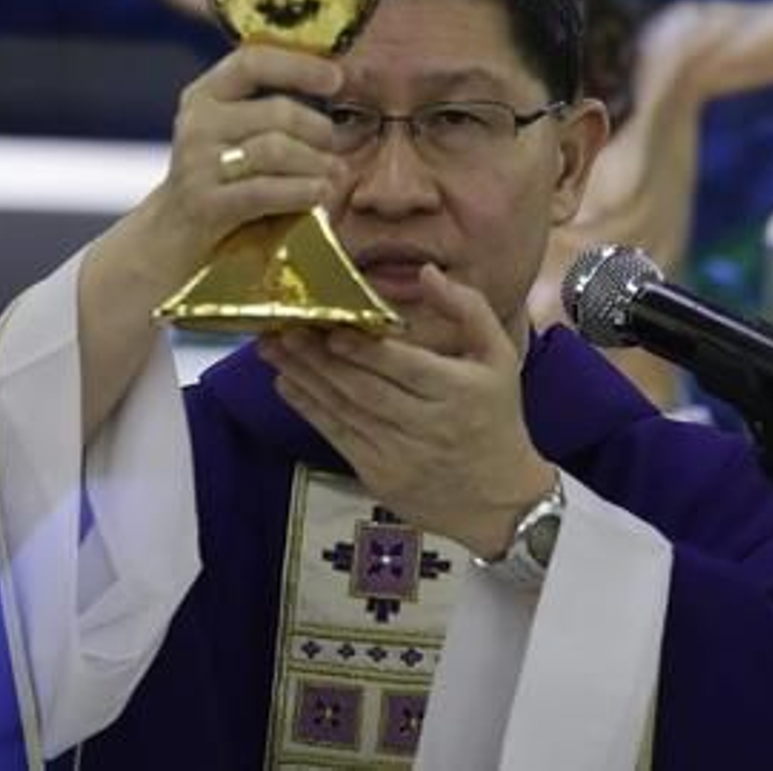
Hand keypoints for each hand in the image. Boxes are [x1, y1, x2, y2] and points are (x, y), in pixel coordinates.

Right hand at [150, 44, 343, 280]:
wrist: (170, 236)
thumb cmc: (221, 182)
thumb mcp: (237, 136)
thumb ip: (278, 116)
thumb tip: (351, 115)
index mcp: (205, 95)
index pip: (253, 62)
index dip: (299, 66)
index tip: (336, 79)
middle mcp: (197, 122)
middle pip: (278, 112)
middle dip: (321, 130)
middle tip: (342, 147)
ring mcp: (197, 163)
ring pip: (277, 150)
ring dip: (318, 163)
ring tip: (335, 174)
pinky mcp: (205, 204)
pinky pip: (266, 190)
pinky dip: (302, 191)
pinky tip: (320, 194)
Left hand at [260, 265, 556, 558]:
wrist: (499, 500)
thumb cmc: (496, 417)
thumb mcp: (499, 357)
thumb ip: (468, 309)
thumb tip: (426, 272)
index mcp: (459, 391)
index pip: (407, 369)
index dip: (367, 352)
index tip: (333, 330)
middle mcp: (429, 424)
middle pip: (366, 389)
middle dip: (320, 360)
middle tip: (284, 330)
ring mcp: (400, 454)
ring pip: (344, 411)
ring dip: (305, 379)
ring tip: (273, 350)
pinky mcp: (379, 474)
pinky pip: (338, 437)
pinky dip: (309, 410)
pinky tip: (287, 385)